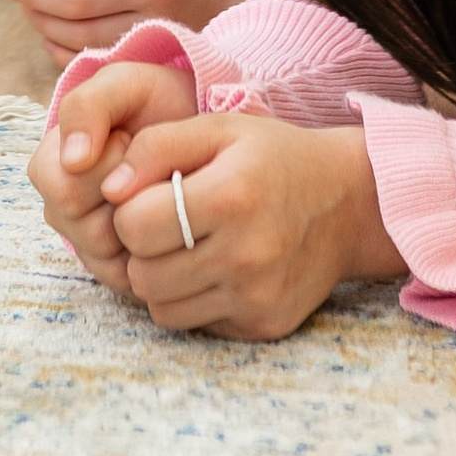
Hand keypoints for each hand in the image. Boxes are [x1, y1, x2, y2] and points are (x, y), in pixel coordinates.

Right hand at [29, 56, 197, 289]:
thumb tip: (72, 160)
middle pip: (82, 226)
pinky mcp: (116, 270)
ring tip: (156, 187)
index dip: (107, 163)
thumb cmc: (152, 104)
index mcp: (50, 166)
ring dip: (142, 218)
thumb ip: (88, 106)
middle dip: (127, 192)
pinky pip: (126, 275)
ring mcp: (87, 244)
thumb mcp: (122, 84)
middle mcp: (60, 210)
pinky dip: (153, 248)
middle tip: (146, 166)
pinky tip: (166, 217)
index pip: (63, 188)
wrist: (194, 126)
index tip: (129, 138)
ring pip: (105, 253)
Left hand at [34, 79, 398, 337]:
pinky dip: (191, 300)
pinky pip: (195, 325)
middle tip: (165, 224)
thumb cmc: (272, 158)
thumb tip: (109, 187)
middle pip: (143, 274)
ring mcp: (256, 297)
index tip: (150, 196)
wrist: (347, 203)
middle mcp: (246, 254)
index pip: (135, 226)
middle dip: (141, 248)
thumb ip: (156, 146)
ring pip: (161, 308)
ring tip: (186, 247)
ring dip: (160, 279)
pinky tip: (212, 269)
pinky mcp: (263, 326)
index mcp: (232, 196)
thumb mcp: (218, 129)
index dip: (130, 210)